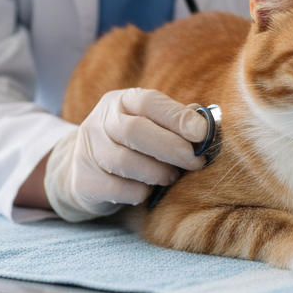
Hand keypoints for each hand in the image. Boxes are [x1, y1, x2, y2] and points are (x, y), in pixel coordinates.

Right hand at [44, 88, 208, 221]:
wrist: (86, 171)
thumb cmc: (130, 144)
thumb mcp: (149, 125)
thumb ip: (175, 121)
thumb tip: (207, 124)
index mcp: (120, 101)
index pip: (148, 101)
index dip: (177, 116)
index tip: (202, 132)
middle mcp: (100, 121)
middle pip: (135, 131)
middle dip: (170, 147)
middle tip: (194, 161)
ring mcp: (88, 151)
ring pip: (126, 162)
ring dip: (157, 172)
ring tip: (171, 176)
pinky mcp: (85, 180)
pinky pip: (118, 189)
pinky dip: (139, 192)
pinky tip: (146, 190)